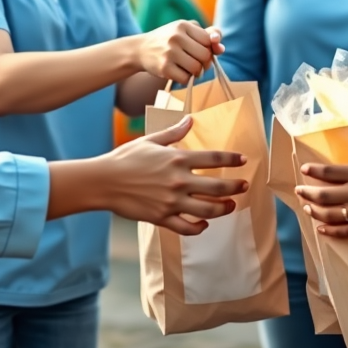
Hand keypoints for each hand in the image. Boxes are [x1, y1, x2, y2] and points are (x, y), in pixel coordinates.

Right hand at [104, 115, 247, 234]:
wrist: (103, 181)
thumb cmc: (125, 158)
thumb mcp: (150, 140)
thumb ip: (174, 132)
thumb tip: (190, 120)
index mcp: (178, 159)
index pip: (214, 158)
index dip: (232, 159)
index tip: (243, 160)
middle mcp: (179, 181)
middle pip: (218, 187)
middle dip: (236, 187)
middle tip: (244, 186)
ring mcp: (171, 201)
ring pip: (208, 210)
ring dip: (224, 209)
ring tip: (231, 205)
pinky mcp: (162, 218)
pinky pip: (187, 228)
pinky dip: (199, 227)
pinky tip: (204, 224)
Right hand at [137, 21, 224, 83]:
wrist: (140, 49)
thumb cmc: (168, 40)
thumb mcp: (185, 31)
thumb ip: (206, 35)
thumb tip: (221, 48)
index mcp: (183, 25)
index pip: (209, 40)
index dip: (209, 48)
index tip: (201, 50)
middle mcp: (176, 37)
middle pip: (205, 56)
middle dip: (204, 62)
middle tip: (195, 62)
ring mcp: (169, 53)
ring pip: (197, 68)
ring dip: (196, 72)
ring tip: (189, 69)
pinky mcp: (164, 68)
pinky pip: (186, 79)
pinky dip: (186, 79)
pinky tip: (179, 73)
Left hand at [295, 112, 347, 236]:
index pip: (329, 172)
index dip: (314, 170)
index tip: (304, 169)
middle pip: (323, 195)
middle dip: (307, 192)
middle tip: (298, 190)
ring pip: (330, 214)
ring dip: (315, 210)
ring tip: (306, 207)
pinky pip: (345, 231)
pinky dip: (331, 231)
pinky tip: (322, 229)